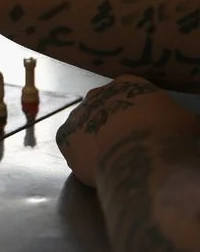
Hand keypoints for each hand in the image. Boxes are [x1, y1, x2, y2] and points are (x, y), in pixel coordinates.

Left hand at [55, 75, 195, 186]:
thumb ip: (182, 120)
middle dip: (110, 124)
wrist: (140, 157)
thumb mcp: (187, 122)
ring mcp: (77, 115)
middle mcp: (97, 94)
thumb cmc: (169, 136)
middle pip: (102, 108)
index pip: (127, 94)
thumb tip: (190, 124)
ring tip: (109, 160)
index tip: (141, 130)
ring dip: (93, 140)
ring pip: (84, 127)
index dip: (134, 114)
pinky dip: (80, 157)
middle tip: (124, 146)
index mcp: (127, 83)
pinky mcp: (63, 137)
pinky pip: (71, 147)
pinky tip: (95, 168)